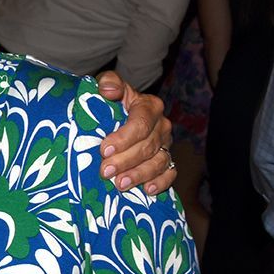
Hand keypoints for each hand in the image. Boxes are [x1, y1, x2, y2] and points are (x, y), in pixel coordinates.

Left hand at [95, 70, 175, 194]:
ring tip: (120, 184)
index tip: (104, 150)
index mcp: (149, 106)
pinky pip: (169, 173)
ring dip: (139, 175)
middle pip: (147, 146)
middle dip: (125, 160)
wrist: (117, 112)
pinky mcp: (166, 160)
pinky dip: (160, 183)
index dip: (123, 138)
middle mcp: (161, 125)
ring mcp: (165, 144)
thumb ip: (109, 82)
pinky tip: (146, 190)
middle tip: (105, 171)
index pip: (140, 123)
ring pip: (158, 162)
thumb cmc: (111, 99)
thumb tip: (109, 90)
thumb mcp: (107, 85)